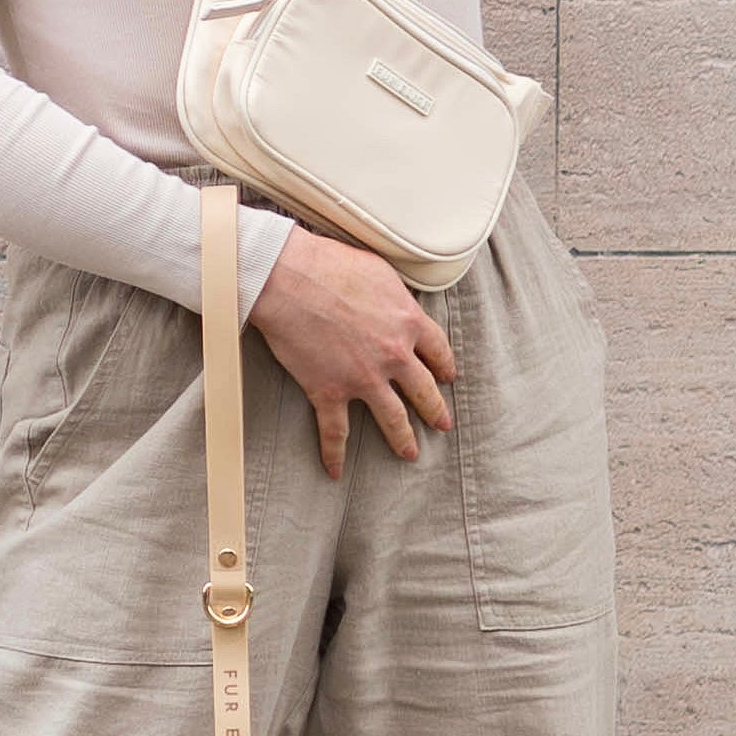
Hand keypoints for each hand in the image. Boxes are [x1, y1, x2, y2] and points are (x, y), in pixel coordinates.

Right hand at [250, 228, 456, 478]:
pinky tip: (335, 470)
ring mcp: (363, 378)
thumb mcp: (380, 270)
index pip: (438, 351)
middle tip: (443, 424)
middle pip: (423, 390)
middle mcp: (394, 355)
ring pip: (392, 418)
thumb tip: (400, 303)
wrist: (288, 278)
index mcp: (409, 322)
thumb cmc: (329, 265)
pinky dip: (334, 454)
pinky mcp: (329, 392)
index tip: (448, 377)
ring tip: (410, 452)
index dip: (445, 366)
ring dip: (402, 438)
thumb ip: (397, 295)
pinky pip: (335, 432)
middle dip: (435, 410)